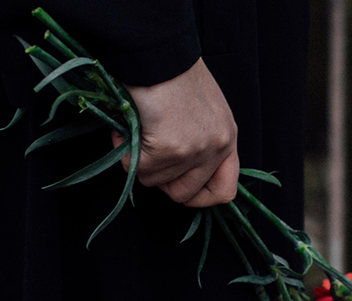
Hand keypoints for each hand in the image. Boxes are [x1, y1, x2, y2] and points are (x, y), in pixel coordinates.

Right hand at [112, 59, 238, 207]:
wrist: (157, 53)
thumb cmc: (173, 72)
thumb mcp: (201, 110)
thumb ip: (199, 140)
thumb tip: (174, 168)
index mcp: (227, 137)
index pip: (225, 190)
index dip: (198, 196)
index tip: (177, 187)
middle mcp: (217, 147)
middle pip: (185, 193)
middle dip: (160, 180)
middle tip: (147, 157)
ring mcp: (195, 151)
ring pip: (155, 181)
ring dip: (138, 159)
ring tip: (136, 128)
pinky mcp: (170, 149)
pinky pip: (137, 168)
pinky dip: (124, 150)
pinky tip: (127, 128)